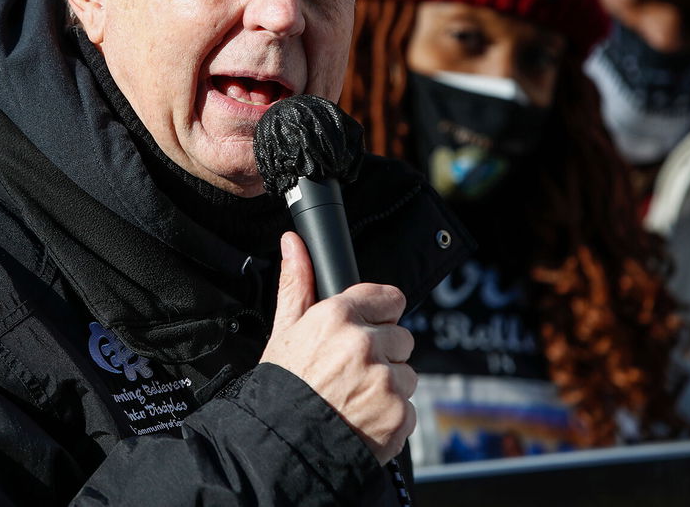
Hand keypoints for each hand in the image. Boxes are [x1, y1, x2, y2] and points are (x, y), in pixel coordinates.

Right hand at [260, 231, 416, 464]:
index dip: (378, 315)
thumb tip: (293, 243)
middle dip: (382, 352)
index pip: (389, 298)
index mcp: (337, 317)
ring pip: (407, 373)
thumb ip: (296, 283)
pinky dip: (390, 416)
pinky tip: (363, 419)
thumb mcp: (284, 331)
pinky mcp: (399, 415)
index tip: (367, 330)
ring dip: (389, 385)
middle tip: (351, 372)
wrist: (281, 447)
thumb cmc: (281, 388)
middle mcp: (365, 344)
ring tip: (354, 398)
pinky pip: (408, 407)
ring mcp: (385, 381)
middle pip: (401, 336)